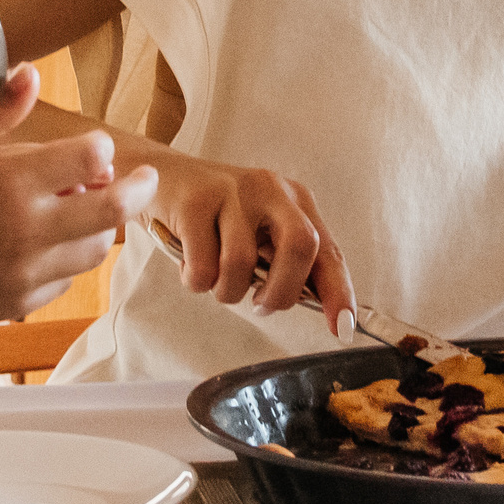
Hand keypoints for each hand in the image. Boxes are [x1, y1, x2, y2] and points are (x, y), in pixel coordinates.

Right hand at [0, 63, 158, 327]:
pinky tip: (50, 238)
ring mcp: (23, 274)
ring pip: (96, 248)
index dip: (96, 147)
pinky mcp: (17, 303)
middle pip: (114, 209)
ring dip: (102, 224)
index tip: (91, 147)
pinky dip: (69, 257)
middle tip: (145, 178)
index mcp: (8, 186)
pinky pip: (66, 278)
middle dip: (137, 189)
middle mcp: (24, 233)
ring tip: (89, 205)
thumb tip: (31, 73)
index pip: (91, 157)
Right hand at [153, 152, 353, 327]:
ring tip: (214, 278)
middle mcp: (270, 189)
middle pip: (300, 246)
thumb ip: (284, 261)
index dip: (338, 291)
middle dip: (282, 291)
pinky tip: (189, 263)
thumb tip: (313, 304)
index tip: (343, 328)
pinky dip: (195, 281)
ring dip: (226, 290)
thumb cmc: (215, 214)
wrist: (160, 176)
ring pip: (242, 263)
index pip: (327, 250)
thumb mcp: (258, 231)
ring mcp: (232, 191)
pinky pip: (202, 266)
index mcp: (294, 200)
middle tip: (260, 304)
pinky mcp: (195, 200)